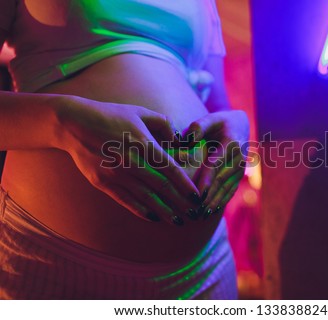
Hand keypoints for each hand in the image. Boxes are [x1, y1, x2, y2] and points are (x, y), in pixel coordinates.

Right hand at [55, 95, 200, 224]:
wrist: (74, 124)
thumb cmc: (111, 116)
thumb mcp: (141, 112)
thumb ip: (164, 124)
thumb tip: (178, 141)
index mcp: (143, 143)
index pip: (170, 169)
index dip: (185, 185)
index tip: (197, 197)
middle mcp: (131, 162)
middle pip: (161, 188)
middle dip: (180, 203)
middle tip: (194, 214)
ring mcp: (115, 174)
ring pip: (145, 198)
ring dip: (164, 211)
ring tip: (178, 221)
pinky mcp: (103, 183)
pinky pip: (126, 201)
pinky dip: (141, 211)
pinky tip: (154, 218)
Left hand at [183, 110, 249, 218]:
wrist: (239, 125)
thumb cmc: (218, 122)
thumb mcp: (209, 119)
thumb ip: (197, 127)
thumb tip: (185, 140)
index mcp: (231, 142)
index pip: (216, 164)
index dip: (207, 180)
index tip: (197, 193)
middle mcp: (239, 157)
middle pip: (222, 180)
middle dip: (209, 196)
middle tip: (195, 210)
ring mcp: (241, 167)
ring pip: (227, 187)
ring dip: (215, 202)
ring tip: (201, 215)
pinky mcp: (240, 174)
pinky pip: (231, 190)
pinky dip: (222, 201)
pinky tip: (211, 211)